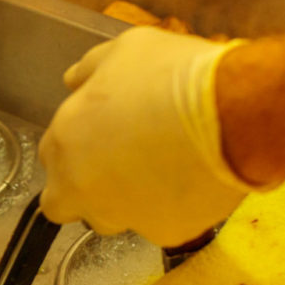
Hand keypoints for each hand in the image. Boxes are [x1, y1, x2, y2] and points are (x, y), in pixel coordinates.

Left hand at [38, 27, 254, 247]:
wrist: (233, 113)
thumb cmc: (172, 74)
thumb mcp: (123, 51)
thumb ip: (89, 71)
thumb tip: (72, 82)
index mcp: (65, 143)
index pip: (51, 159)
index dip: (75, 147)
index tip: (100, 136)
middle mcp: (83, 189)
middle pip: (67, 202)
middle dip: (85, 188)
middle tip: (122, 163)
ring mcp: (122, 216)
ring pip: (112, 218)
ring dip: (125, 201)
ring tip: (162, 171)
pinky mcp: (164, 234)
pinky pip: (160, 225)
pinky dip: (172, 208)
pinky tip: (193, 181)